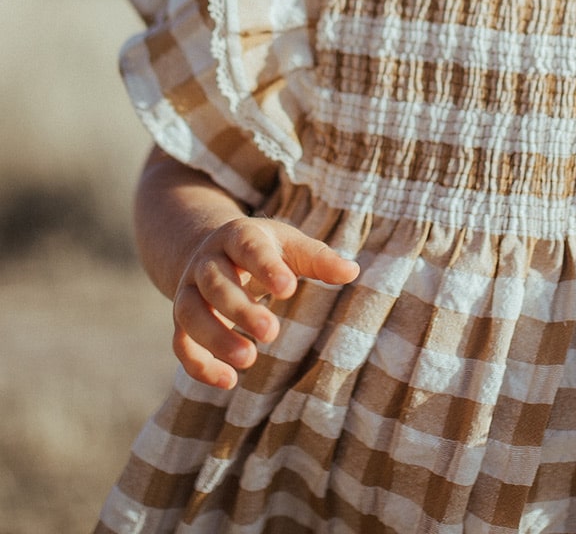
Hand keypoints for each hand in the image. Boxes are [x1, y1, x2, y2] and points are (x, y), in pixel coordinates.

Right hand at [172, 216, 358, 388]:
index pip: (248, 247)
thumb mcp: (290, 245)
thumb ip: (318, 258)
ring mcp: (189, 290)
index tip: (289, 289)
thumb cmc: (262, 249)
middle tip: (272, 333)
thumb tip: (353, 270)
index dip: (266, 267)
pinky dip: (198, 365)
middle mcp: (207, 261)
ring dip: (216, 338)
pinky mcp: (181, 319)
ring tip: (249, 360)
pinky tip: (228, 382)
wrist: (211, 249)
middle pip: (215, 283)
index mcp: (237, 235)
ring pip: (190, 313)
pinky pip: (181, 343)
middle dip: (240, 309)